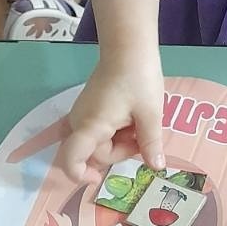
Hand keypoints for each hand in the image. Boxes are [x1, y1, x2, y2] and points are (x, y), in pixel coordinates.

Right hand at [58, 48, 164, 181]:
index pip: (70, 160)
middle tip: (142, 136)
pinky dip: (116, 130)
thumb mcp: (150, 114)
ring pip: (99, 141)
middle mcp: (80, 121)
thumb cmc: (139, 78)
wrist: (128, 47)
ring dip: (120, 140)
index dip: (79, 176)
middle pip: (95, 153)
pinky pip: (99, 129)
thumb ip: (150, 144)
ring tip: (140, 123)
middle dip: (120, 151)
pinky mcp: (90, 106)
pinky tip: (132, 118)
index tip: (98, 179)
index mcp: (91, 126)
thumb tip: (156, 167)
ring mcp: (83, 113)